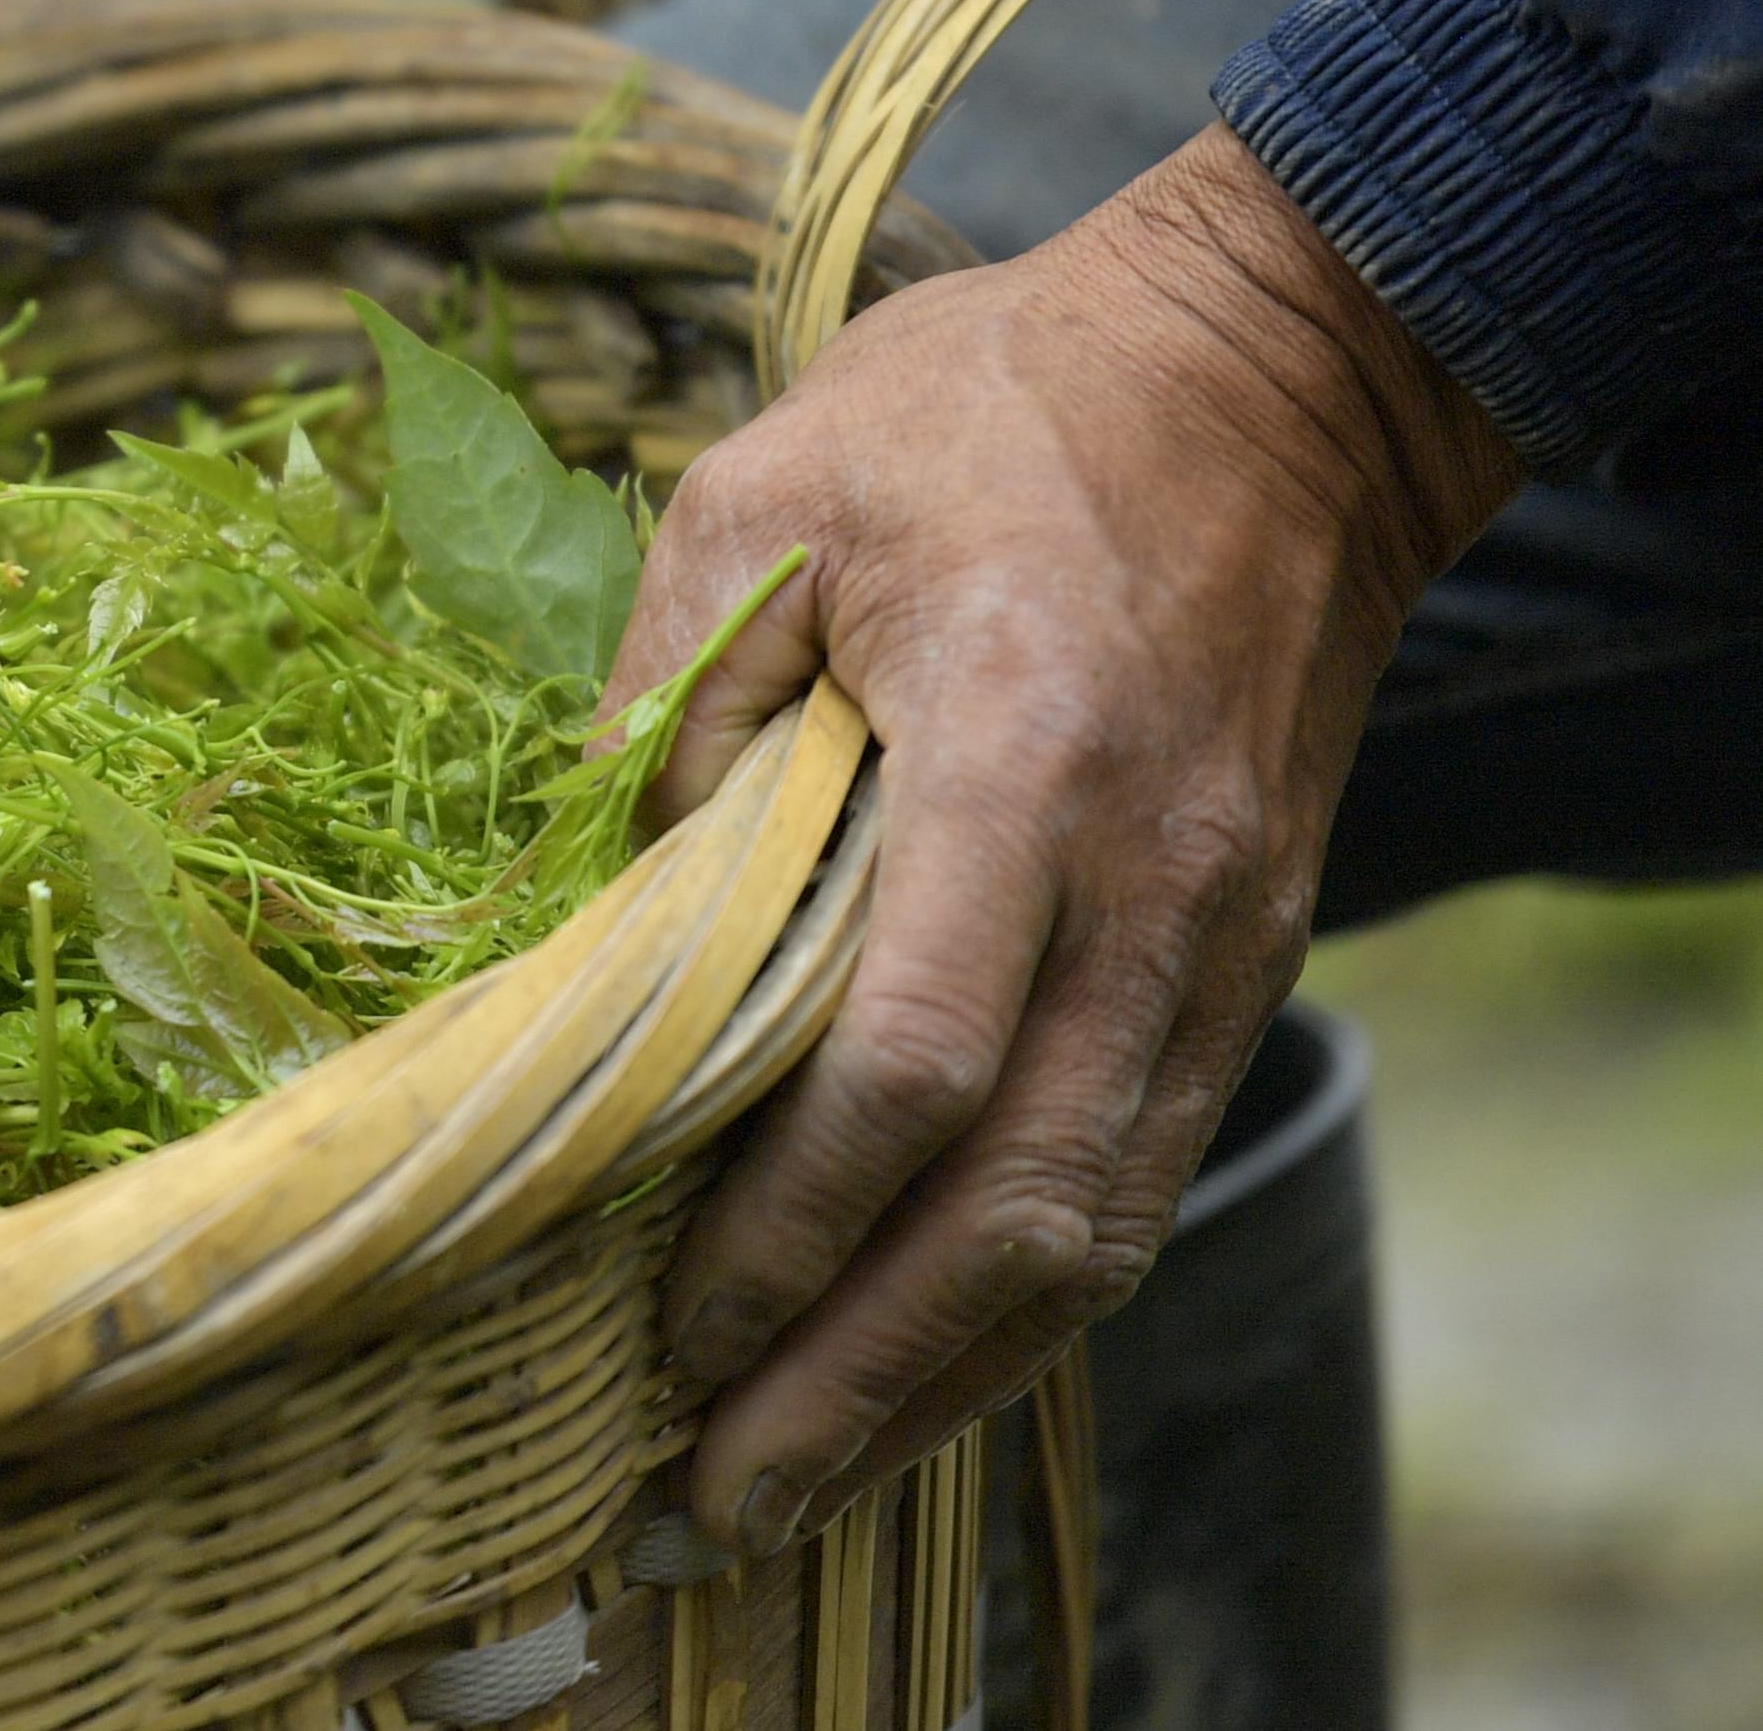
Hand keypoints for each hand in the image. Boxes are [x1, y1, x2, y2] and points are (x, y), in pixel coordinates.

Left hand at [608, 125, 1516, 1552]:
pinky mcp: (1244, 950)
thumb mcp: (771, 489)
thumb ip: (671, 694)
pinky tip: (918, 1360)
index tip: (671, 1314)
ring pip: (1095, 1224)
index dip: (787, 1218)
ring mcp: (1217, 932)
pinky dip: (1027, 1292)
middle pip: (1017, 1206)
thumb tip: (593, 899)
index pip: (912, 1059)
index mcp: (1015, 757)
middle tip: (715, 1495)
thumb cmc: (992, 410)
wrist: (1273, 372)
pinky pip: (1138, 1168)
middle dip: (859, 1375)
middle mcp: (1143, 883)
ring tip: (794, 1479)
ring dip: (944, 1375)